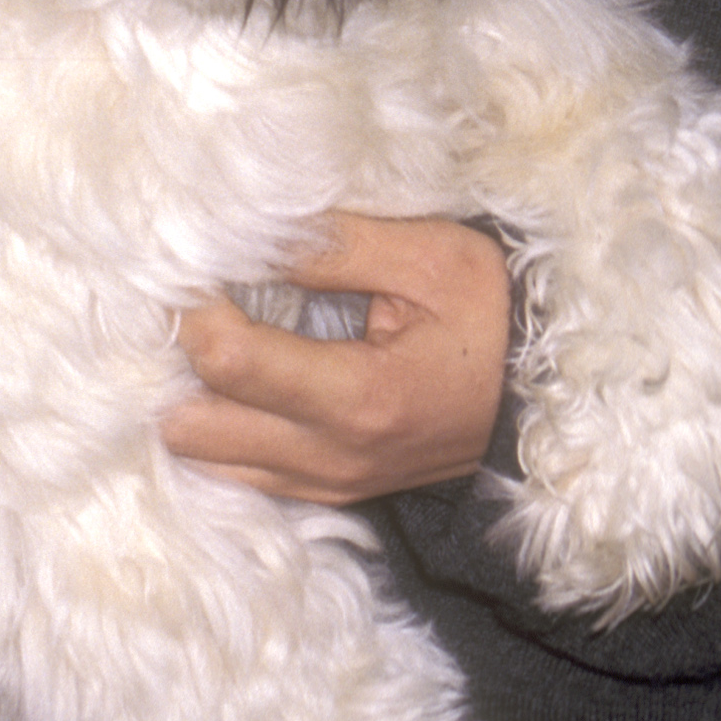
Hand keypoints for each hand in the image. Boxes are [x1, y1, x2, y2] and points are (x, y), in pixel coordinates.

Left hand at [163, 213, 511, 504]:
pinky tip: (232, 375)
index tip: (190, 263)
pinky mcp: (327, 490)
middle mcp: (331, 458)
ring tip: (206, 332)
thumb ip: (334, 244)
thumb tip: (245, 229)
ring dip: (191, 396)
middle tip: (186, 300)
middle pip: (191, 428)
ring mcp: (327, 484)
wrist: (545, 396)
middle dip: (174, 361)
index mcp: (359, 398)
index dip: (192, 307)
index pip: (229, 362)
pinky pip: (238, 473)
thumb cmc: (493, 314)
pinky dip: (219, 426)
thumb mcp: (430, 256)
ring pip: (204, 459)